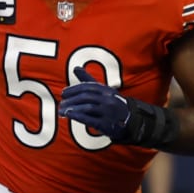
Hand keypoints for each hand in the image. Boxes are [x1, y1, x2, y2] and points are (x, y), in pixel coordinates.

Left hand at [58, 65, 174, 145]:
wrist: (132, 122)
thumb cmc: (113, 105)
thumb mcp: (104, 91)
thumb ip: (89, 80)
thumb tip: (75, 68)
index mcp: (107, 91)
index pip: (88, 87)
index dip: (74, 89)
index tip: (64, 93)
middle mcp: (109, 100)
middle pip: (86, 97)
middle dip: (71, 100)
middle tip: (61, 103)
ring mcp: (109, 112)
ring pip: (87, 108)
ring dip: (72, 109)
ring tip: (62, 111)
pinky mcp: (108, 124)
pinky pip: (90, 119)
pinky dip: (78, 117)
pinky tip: (69, 115)